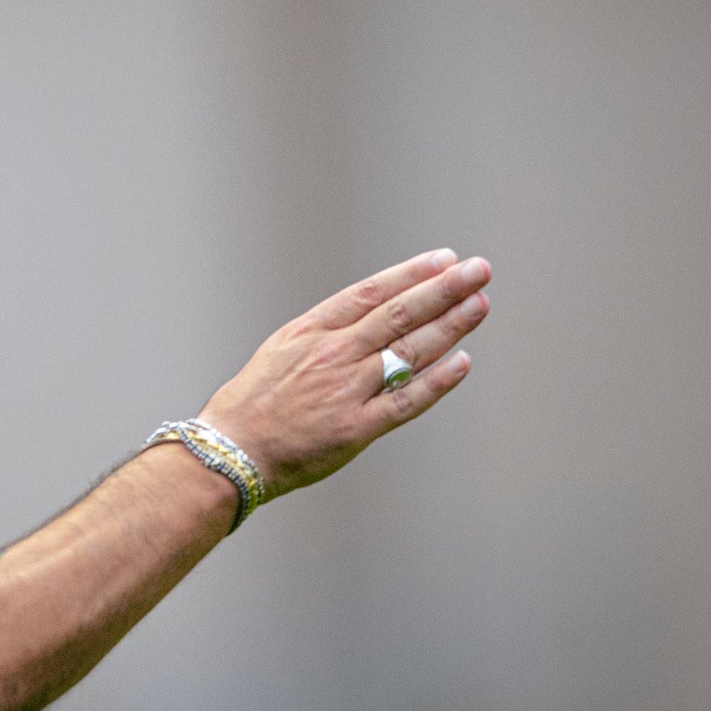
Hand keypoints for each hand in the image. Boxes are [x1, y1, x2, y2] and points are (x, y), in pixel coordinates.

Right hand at [196, 249, 490, 498]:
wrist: (230, 450)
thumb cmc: (252, 402)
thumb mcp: (280, 350)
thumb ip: (325, 333)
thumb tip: (368, 316)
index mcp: (312, 331)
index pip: (371, 293)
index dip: (411, 274)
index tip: (444, 259)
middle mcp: (332, 355)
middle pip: (398, 315)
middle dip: (443, 290)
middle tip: (478, 270)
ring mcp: (346, 390)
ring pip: (409, 351)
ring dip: (449, 326)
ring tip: (479, 304)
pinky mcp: (356, 428)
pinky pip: (406, 401)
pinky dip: (437, 381)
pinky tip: (462, 362)